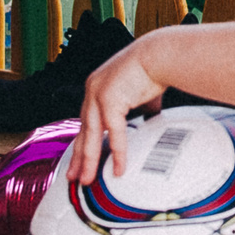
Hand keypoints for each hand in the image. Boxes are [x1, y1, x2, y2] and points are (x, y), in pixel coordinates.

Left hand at [74, 41, 165, 187]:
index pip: (86, 120)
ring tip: (87, 180)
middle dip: (78, 157)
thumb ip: (138, 109)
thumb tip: (147, 122)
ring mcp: (98, 95)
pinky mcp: (110, 100)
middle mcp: (92, 91)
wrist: (160, 54)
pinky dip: (118, 152)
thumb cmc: (154, 68)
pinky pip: (114, 133)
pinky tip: (119, 168)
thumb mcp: (139, 93)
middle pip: (83, 131)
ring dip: (89, 161)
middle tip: (73, 176)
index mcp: (96, 87)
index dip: (83, 141)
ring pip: (91, 136)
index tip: (81, 158)